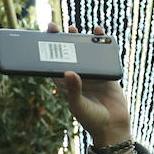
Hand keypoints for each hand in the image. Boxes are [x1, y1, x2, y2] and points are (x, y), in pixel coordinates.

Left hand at [47, 24, 131, 146]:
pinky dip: (100, 42)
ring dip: (79, 39)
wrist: (114, 126)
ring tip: (73, 28)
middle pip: (66, 54)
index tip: (39, 40)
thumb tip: (68, 72)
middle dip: (61, 41)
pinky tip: (98, 32)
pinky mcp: (105, 72)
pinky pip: (102, 54)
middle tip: (54, 27)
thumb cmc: (91, 119)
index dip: (45, 51)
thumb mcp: (78, 105)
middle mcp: (77, 76)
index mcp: (65, 84)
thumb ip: (74, 90)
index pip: (52, 64)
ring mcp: (91, 73)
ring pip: (84, 52)